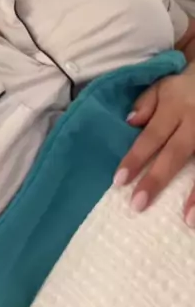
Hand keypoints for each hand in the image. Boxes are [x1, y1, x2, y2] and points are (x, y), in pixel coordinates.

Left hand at [113, 67, 194, 226]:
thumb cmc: (185, 88)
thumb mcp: (163, 86)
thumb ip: (146, 103)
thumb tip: (129, 122)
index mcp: (176, 106)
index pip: (152, 135)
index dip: (136, 158)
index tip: (119, 180)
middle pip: (176, 153)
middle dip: (157, 179)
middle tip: (138, 204)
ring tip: (187, 219)